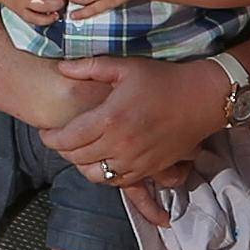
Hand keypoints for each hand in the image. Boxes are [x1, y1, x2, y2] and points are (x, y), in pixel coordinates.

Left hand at [42, 53, 229, 189]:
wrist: (202, 99)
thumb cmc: (163, 80)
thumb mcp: (126, 67)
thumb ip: (89, 67)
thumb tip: (61, 69)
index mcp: (110, 119)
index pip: (66, 139)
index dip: (50, 138)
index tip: (46, 132)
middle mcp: (120, 144)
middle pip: (76, 159)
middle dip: (63, 151)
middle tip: (60, 140)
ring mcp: (135, 161)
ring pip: (95, 175)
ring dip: (82, 165)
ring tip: (81, 151)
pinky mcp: (149, 169)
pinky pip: (118, 182)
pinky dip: (105, 174)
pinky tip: (104, 160)